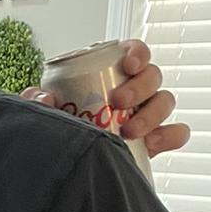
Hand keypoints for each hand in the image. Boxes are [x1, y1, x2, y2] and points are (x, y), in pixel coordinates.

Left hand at [22, 39, 189, 157]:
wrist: (65, 159)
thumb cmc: (59, 124)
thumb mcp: (41, 108)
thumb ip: (35, 99)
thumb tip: (46, 98)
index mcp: (111, 72)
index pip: (134, 51)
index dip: (138, 53)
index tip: (127, 65)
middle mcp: (134, 88)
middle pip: (153, 75)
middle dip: (141, 86)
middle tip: (118, 101)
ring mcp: (147, 112)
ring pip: (165, 101)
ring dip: (152, 113)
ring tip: (129, 131)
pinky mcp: (155, 138)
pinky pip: (175, 132)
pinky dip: (171, 135)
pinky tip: (152, 143)